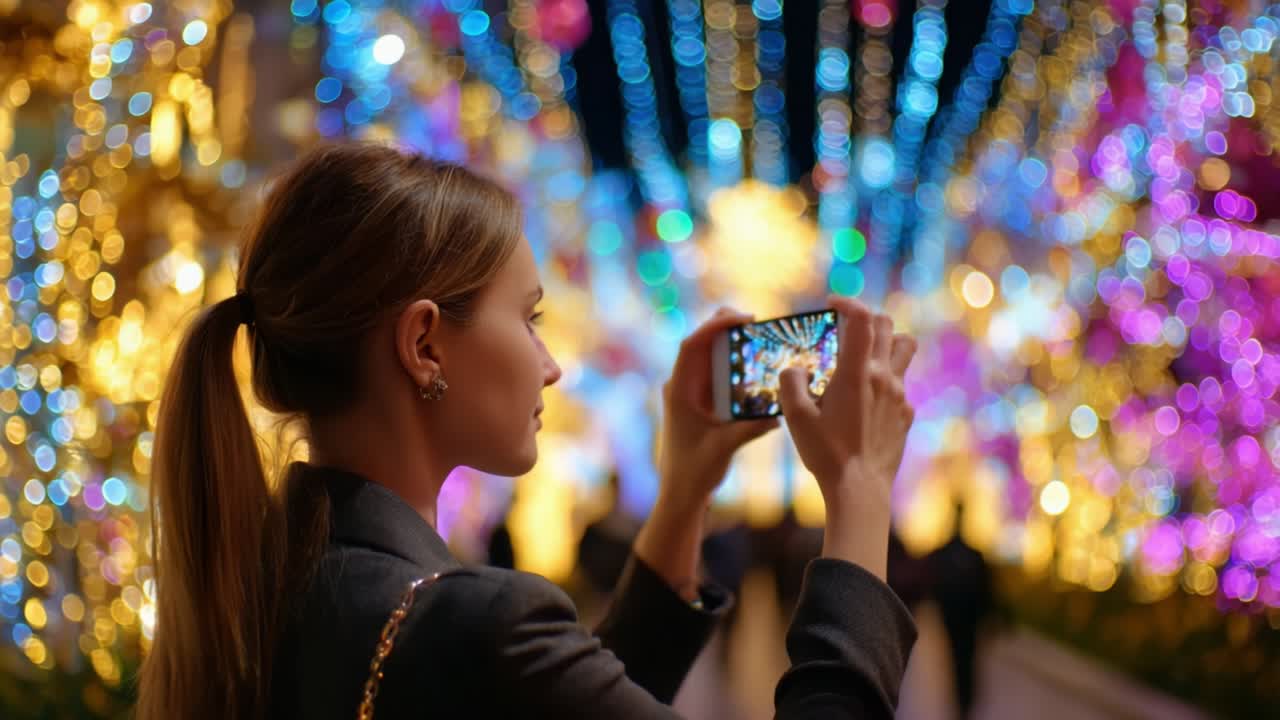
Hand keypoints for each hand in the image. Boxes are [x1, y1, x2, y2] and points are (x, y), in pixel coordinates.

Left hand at [656, 308, 779, 512]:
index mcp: (679, 391)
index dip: (714, 327)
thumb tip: (778, 415)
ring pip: (710, 356)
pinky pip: (718, 373)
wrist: (682, 492)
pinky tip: (756, 364)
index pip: (691, 346)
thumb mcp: (723, 448)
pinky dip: (736, 365)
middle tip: (754, 319)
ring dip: (732, 343)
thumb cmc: (694, 471)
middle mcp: (682, 385)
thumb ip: (748, 430)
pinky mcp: (703, 401)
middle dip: (724, 326)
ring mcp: (692, 392)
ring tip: (759, 335)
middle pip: (700, 343)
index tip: (742, 318)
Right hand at [778, 296, 916, 517]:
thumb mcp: (795, 416)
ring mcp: (900, 395)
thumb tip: (796, 368)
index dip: (848, 302)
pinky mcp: (906, 413)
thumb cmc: (825, 453)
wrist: (860, 488)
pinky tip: (866, 400)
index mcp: (857, 373)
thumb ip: (790, 382)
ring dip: (888, 341)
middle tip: (845, 329)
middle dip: (866, 319)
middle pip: (887, 325)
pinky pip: (901, 383)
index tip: (832, 303)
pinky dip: (886, 379)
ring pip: (905, 348)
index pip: (862, 318)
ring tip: (867, 354)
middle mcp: (884, 377)